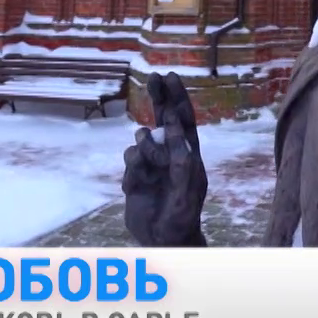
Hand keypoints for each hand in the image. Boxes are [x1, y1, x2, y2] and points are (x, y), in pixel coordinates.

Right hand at [122, 72, 208, 246]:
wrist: (162, 240)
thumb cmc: (182, 215)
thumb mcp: (187, 188)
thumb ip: (180, 159)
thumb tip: (174, 130)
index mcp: (188, 154)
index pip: (183, 120)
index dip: (177, 98)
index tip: (170, 77)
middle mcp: (170, 154)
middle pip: (162, 119)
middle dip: (159, 98)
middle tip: (153, 77)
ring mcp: (151, 164)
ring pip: (140, 142)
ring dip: (144, 151)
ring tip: (149, 170)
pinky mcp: (134, 176)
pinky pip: (129, 162)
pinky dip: (132, 170)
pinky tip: (136, 185)